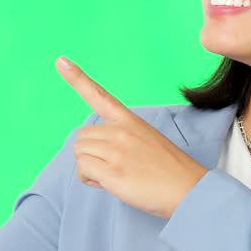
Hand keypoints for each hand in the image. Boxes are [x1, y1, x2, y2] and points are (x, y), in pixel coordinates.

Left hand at [57, 56, 208, 219]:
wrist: (189, 189)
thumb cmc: (169, 169)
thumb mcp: (147, 140)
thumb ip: (121, 138)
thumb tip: (96, 151)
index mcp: (130, 121)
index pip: (100, 95)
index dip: (78, 78)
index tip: (61, 61)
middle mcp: (121, 131)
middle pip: (81, 137)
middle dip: (90, 154)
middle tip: (114, 167)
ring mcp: (116, 150)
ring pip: (79, 153)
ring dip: (89, 168)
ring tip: (115, 176)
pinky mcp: (113, 171)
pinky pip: (83, 170)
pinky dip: (90, 179)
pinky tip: (108, 184)